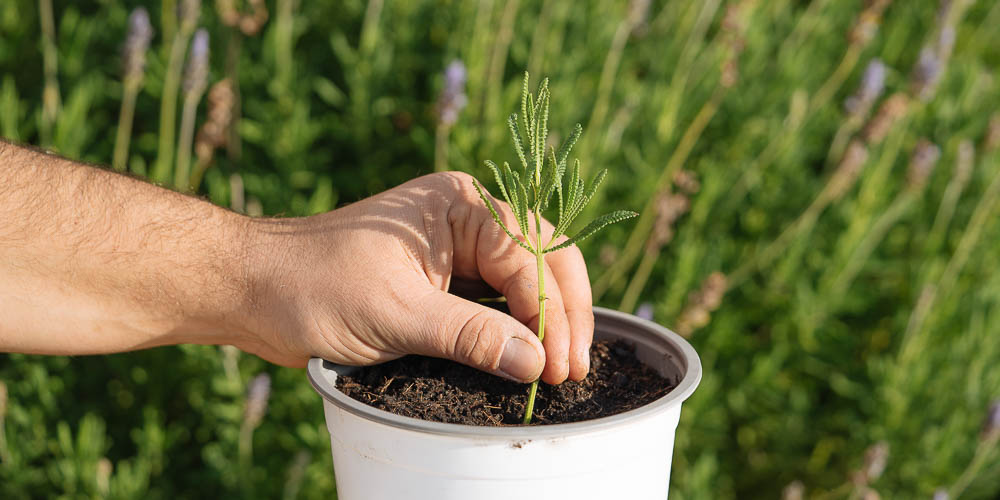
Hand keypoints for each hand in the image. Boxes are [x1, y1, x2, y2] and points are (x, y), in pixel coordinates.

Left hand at [241, 172, 594, 383]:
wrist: (255, 288)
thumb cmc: (313, 285)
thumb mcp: (395, 312)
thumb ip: (469, 334)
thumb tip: (535, 362)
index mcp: (459, 204)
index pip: (529, 254)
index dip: (550, 310)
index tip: (555, 365)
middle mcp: (467, 218)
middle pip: (542, 259)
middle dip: (562, 314)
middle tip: (572, 369)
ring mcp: (457, 248)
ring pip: (526, 279)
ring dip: (547, 322)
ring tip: (561, 369)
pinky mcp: (444, 279)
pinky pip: (498, 299)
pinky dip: (518, 327)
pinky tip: (530, 356)